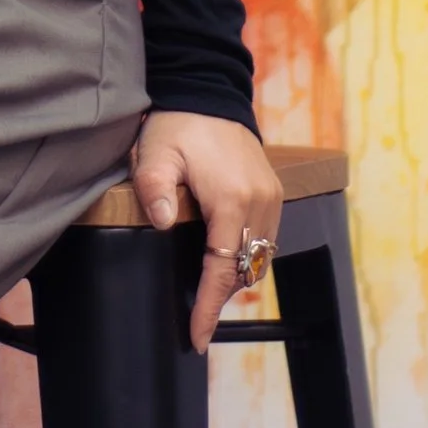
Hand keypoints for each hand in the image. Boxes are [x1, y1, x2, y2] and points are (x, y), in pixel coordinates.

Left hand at [130, 110, 284, 352]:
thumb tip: (161, 222)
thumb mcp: (155, 153)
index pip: (222, 269)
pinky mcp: (273, 191)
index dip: (208, 307)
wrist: (208, 90)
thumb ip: (155, 188)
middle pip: (244, 270)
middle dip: (220, 298)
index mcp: (231, 199)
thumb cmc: (177, 124)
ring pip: (260, 257)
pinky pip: (266, 238)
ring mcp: (271, 197)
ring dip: (235, 277)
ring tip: (206, 297)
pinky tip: (224, 262)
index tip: (197, 337)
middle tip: (195, 324)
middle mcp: (260, 203)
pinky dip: (247, 256)